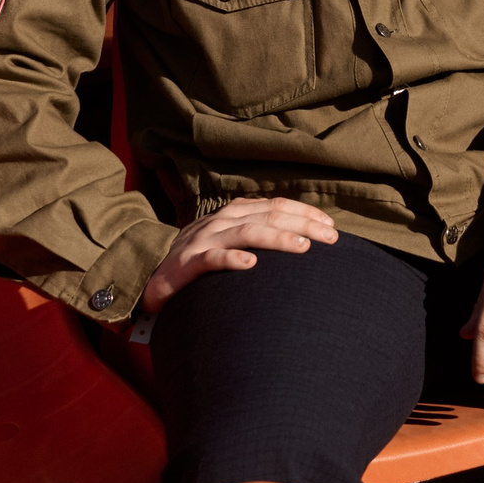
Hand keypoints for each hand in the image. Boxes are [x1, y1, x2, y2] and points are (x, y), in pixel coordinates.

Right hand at [140, 196, 337, 313]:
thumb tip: (302, 236)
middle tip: (331, 238)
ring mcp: (203, 240)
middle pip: (268, 216)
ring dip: (277, 238)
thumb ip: (257, 231)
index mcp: (234, 213)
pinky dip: (232, 260)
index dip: (305, 212)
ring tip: (303, 247)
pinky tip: (251, 265)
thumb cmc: (200, 260)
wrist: (152, 276)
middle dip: (303, 224)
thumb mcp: (229, 239)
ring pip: (246, 233)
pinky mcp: (187, 264)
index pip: (276, 206)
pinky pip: (212, 259)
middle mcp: (220, 221)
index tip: (331, 225)